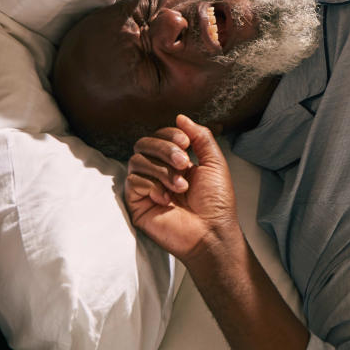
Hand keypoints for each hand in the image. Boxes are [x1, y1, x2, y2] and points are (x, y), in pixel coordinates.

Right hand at [124, 115, 239, 263]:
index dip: (170, 134)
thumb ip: (201, 137)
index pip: (161, 136)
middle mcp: (158, 171)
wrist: (211, 232)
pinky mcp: (136, 203)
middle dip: (164, 149)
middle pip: (144, 143)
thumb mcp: (214, 162)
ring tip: (181, 186)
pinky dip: (152, 186)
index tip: (186, 143)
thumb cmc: (216, 201)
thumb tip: (181, 117)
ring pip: (137, 160)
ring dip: (162, 170)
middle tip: (184, 163)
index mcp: (176, 161)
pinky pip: (132, 181)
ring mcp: (146, 187)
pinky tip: (167, 199)